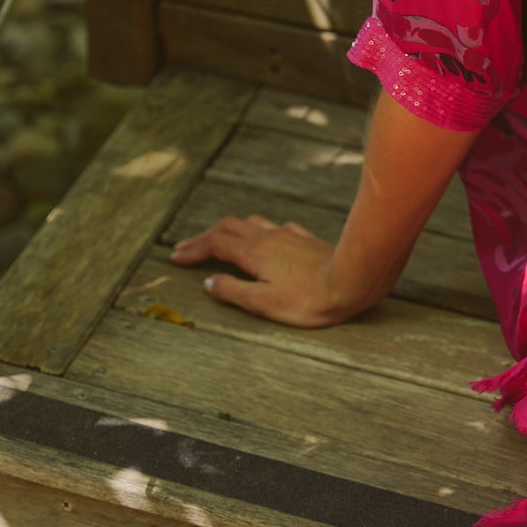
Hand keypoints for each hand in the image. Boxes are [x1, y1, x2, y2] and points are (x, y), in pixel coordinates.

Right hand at [169, 213, 354, 327]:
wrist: (352, 281)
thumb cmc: (308, 299)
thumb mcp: (263, 303)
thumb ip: (233, 291)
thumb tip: (209, 282)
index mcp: (254, 253)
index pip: (215, 244)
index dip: (193, 249)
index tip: (174, 256)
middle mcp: (268, 238)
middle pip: (229, 228)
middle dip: (205, 237)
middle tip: (187, 248)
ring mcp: (289, 236)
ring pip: (252, 223)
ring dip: (231, 230)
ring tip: (221, 241)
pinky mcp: (306, 240)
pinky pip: (278, 227)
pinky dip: (261, 231)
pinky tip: (266, 238)